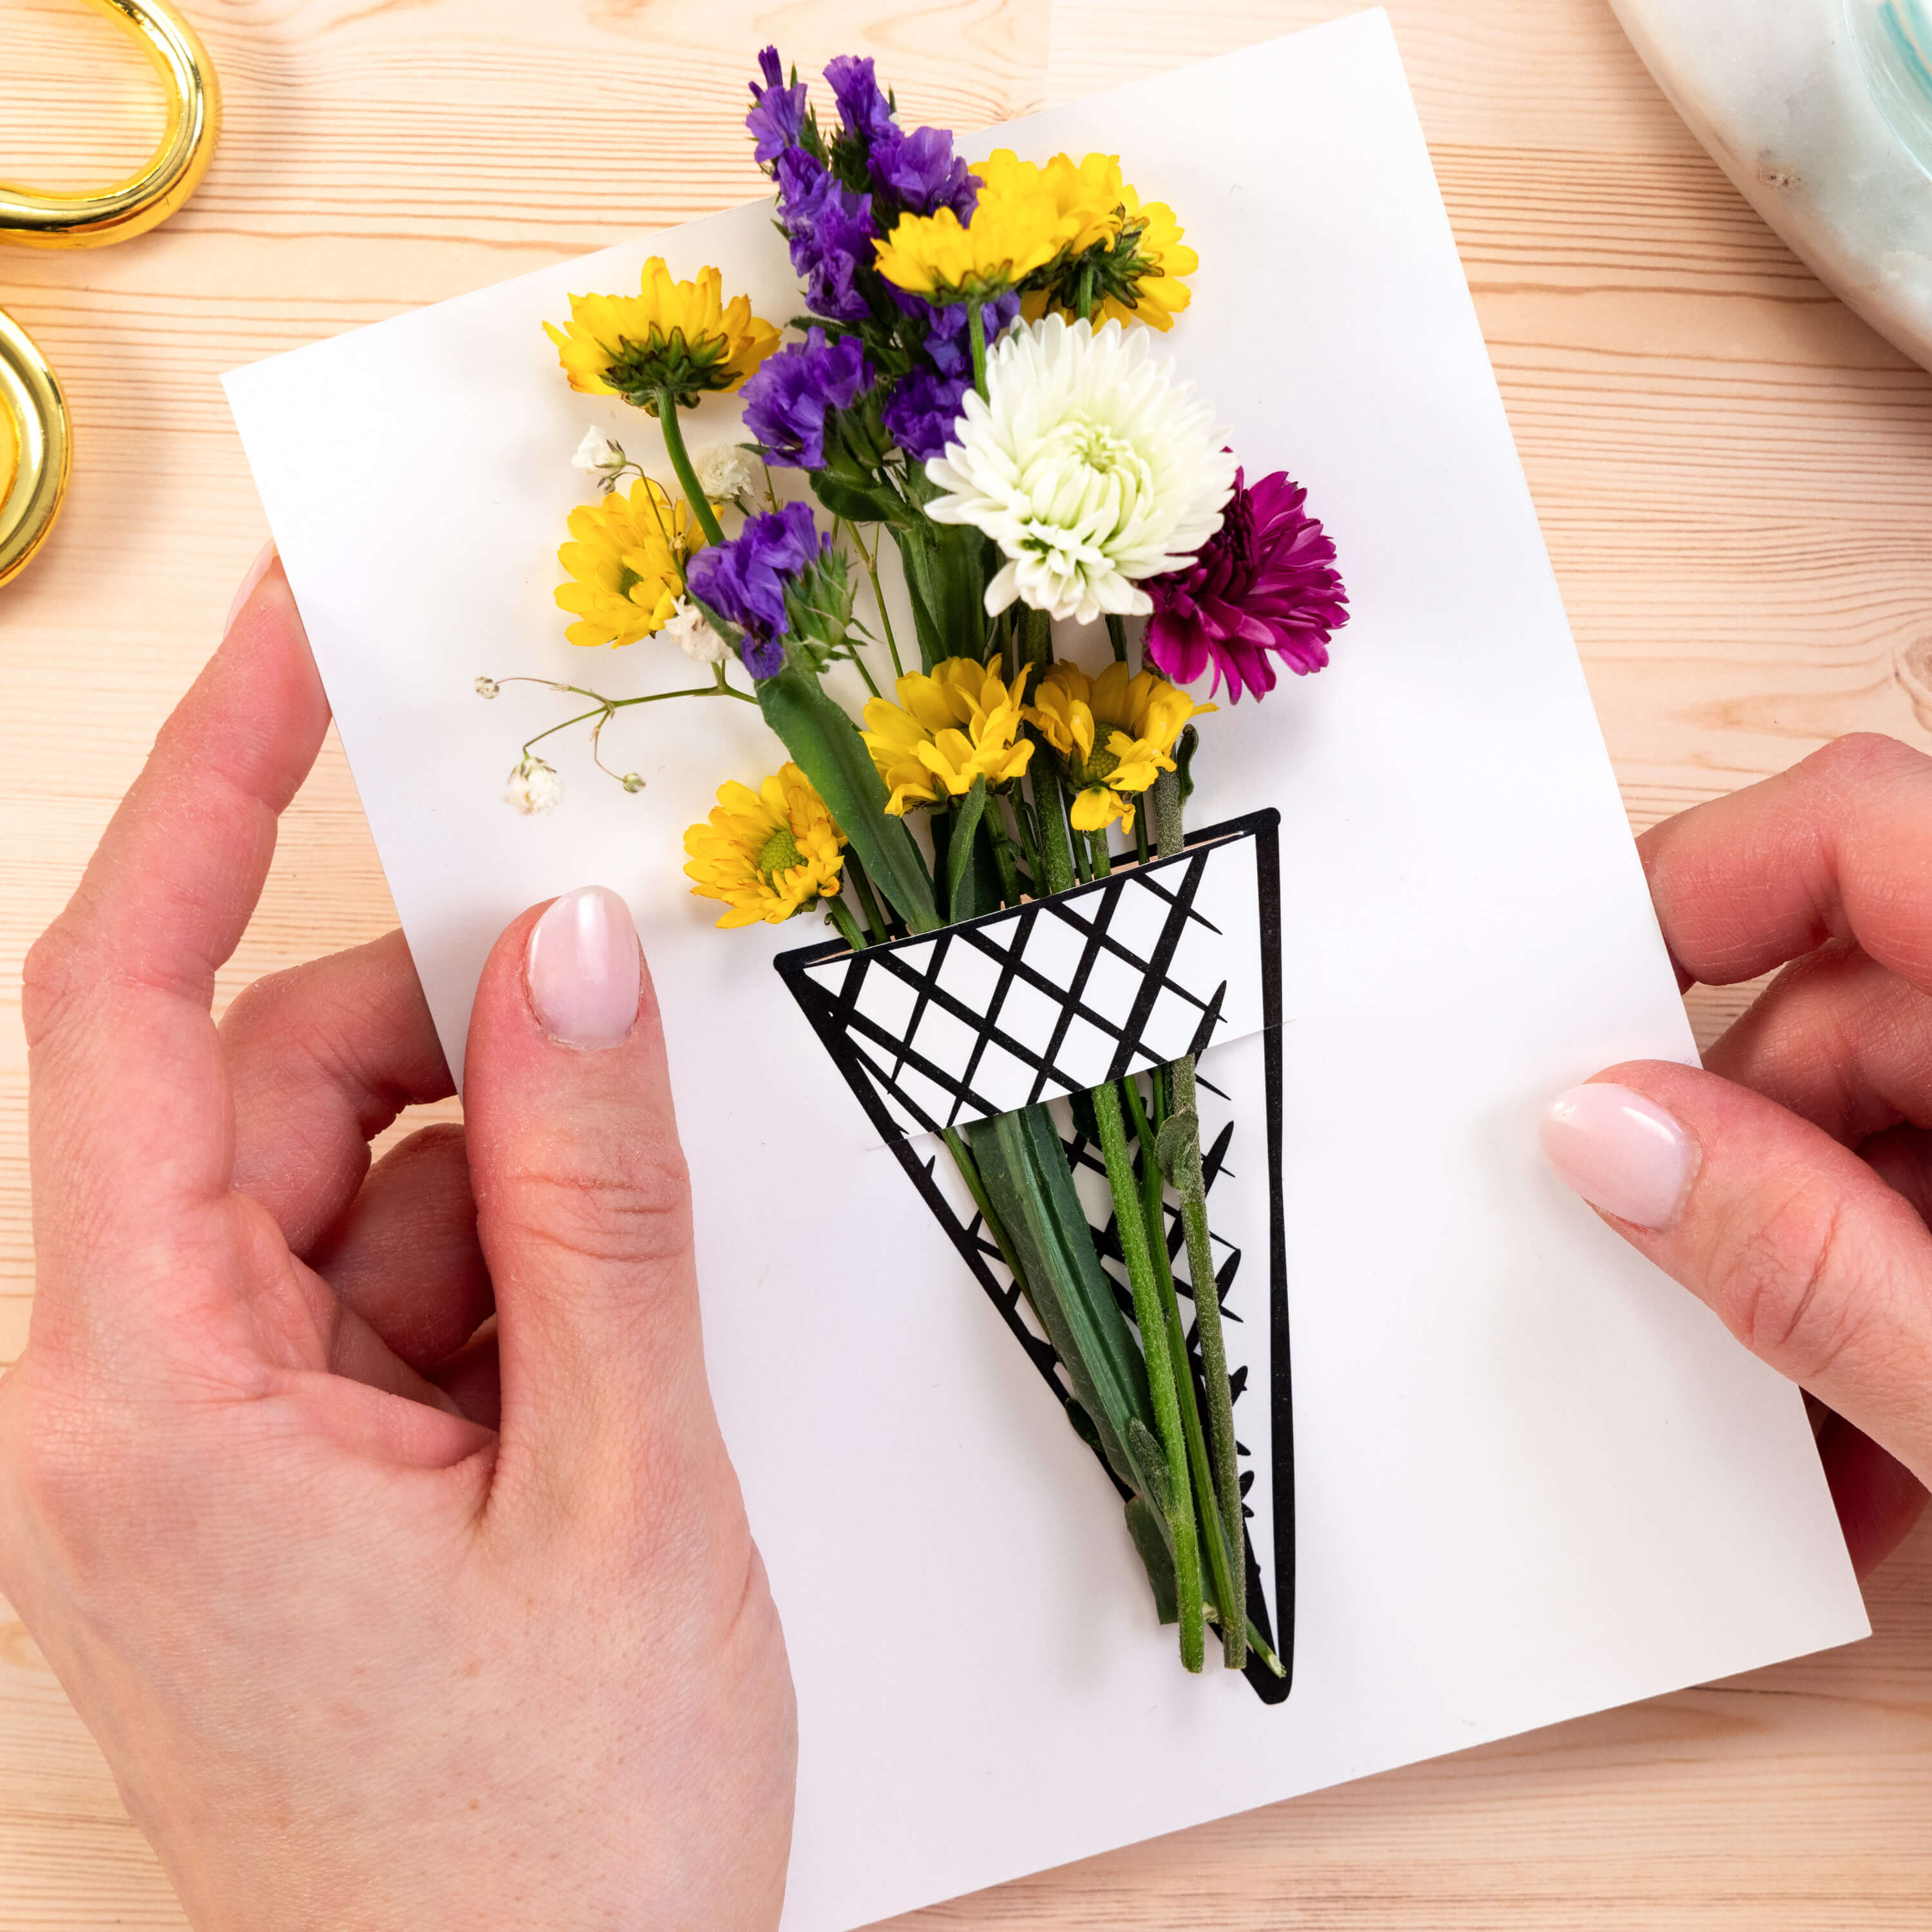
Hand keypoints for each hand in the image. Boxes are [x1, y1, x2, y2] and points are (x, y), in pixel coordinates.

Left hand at [0, 556, 795, 1929]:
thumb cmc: (561, 1853)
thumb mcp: (620, 1488)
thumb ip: (598, 1201)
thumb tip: (573, 956)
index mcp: (143, 1407)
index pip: (123, 1016)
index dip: (207, 793)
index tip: (296, 645)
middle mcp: (126, 1411)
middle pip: (272, 1096)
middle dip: (458, 1058)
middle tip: (623, 1058)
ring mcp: (198, 1451)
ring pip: (347, 1188)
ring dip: (502, 1202)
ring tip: (618, 1356)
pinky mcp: (274, 1484)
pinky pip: (382, 1286)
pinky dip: (501, 1284)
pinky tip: (589, 1394)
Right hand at [1541, 733, 1931, 1576]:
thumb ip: (1808, 1261)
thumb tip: (1598, 1139)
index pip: (1852, 830)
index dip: (1691, 890)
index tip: (1565, 1016)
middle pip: (1843, 1011)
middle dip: (1741, 1176)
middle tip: (1688, 1327)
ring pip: (1883, 1127)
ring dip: (1816, 1279)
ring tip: (1806, 1454)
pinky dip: (1891, 1306)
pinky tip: (1880, 1459)